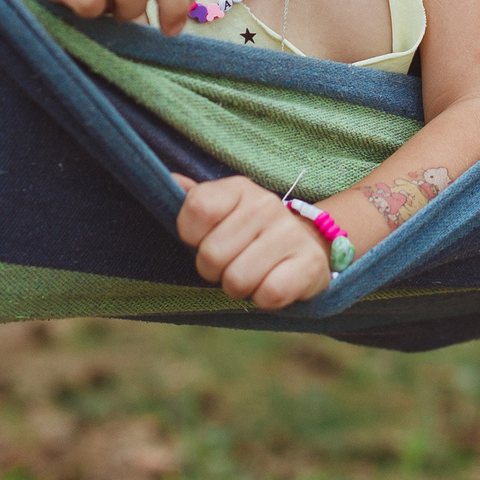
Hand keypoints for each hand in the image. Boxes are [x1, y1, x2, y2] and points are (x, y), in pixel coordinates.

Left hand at [173, 174, 333, 308]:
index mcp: (239, 188)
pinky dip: (263, 299)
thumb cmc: (250, 232)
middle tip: (230, 263)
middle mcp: (266, 204)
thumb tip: (170, 180)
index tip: (202, 239)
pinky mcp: (309, 264)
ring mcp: (290, 233)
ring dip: (238, 287)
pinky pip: (269, 295)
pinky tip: (270, 284)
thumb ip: (194, 199)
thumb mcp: (223, 210)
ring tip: (251, 274)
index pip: (198, 208)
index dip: (190, 234)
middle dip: (213, 270)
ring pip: (237, 280)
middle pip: (211, 254)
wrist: (307, 245)